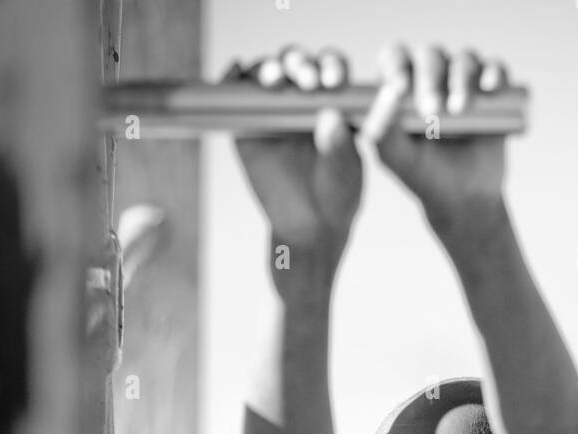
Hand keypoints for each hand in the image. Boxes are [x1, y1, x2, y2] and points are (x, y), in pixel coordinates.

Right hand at [226, 48, 362, 262]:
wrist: (307, 227)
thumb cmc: (336, 197)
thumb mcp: (344, 176)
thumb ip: (340, 149)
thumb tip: (330, 116)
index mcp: (335, 101)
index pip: (332, 69)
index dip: (331, 67)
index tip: (331, 81)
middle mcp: (304, 96)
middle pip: (298, 62)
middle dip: (300, 63)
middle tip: (305, 80)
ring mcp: (274, 106)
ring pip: (268, 72)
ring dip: (269, 68)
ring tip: (273, 79)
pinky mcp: (248, 122)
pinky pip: (238, 93)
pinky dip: (234, 78)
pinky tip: (236, 72)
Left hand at [363, 45, 509, 238]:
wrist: (465, 198)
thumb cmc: (424, 176)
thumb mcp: (396, 158)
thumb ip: (382, 129)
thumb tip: (389, 93)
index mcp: (401, 87)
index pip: (394, 58)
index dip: (396, 65)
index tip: (401, 89)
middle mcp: (431, 76)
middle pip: (430, 55)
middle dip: (430, 78)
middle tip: (432, 110)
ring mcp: (463, 80)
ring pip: (464, 59)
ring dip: (461, 79)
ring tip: (460, 110)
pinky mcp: (491, 90)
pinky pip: (495, 69)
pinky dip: (494, 73)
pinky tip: (489, 88)